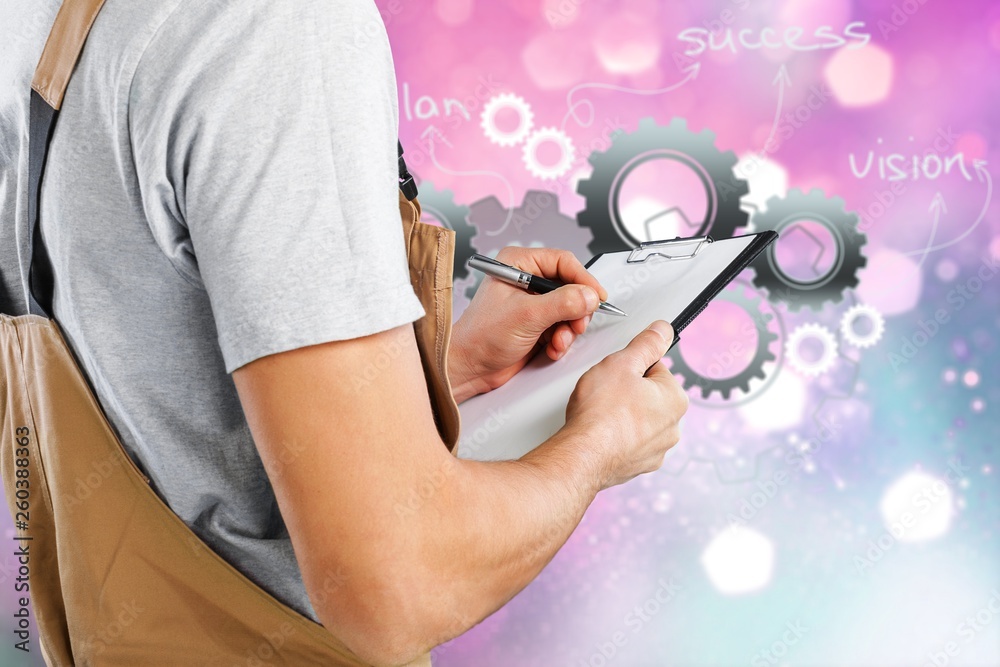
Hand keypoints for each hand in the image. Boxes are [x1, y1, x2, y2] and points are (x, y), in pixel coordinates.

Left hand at [449, 247, 607, 401]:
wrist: (470, 367)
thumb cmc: (481, 336)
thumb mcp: (527, 315)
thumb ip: (562, 303)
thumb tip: (589, 296)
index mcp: (518, 264)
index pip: (563, 262)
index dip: (583, 279)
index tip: (597, 297)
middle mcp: (526, 280)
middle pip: (571, 286)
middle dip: (576, 310)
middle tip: (576, 325)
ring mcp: (532, 303)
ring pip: (570, 309)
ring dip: (569, 329)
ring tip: (558, 341)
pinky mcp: (536, 323)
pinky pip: (563, 326)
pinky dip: (562, 339)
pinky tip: (551, 348)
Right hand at [563, 321, 688, 489]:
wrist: (583, 455)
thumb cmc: (600, 413)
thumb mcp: (622, 363)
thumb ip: (646, 343)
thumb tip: (663, 330)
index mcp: (675, 399)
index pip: (656, 369)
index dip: (631, 367)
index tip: (617, 373)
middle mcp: (672, 427)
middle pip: (649, 395)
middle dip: (629, 391)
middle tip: (606, 393)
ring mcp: (656, 450)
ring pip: (639, 420)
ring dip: (623, 414)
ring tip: (602, 414)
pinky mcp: (638, 465)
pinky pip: (629, 442)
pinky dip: (617, 437)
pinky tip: (602, 433)